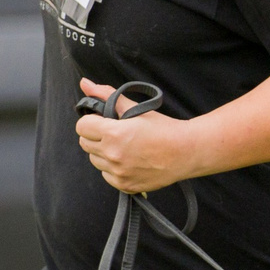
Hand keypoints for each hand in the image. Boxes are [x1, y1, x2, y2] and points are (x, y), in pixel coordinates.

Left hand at [75, 78, 207, 193]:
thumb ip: (107, 95)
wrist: (187, 152)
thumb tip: (85, 83)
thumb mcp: (136, 108)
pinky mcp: (125, 185)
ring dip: (103, 152)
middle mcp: (113, 155)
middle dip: (95, 136)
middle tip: (114, 133)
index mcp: (114, 133)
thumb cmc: (164, 128)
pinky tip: (129, 160)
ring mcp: (118, 172)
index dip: (91, 121)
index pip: (82, 126)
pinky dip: (113, 168)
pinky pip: (106, 175)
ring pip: (94, 160)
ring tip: (124, 147)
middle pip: (85, 143)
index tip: (103, 121)